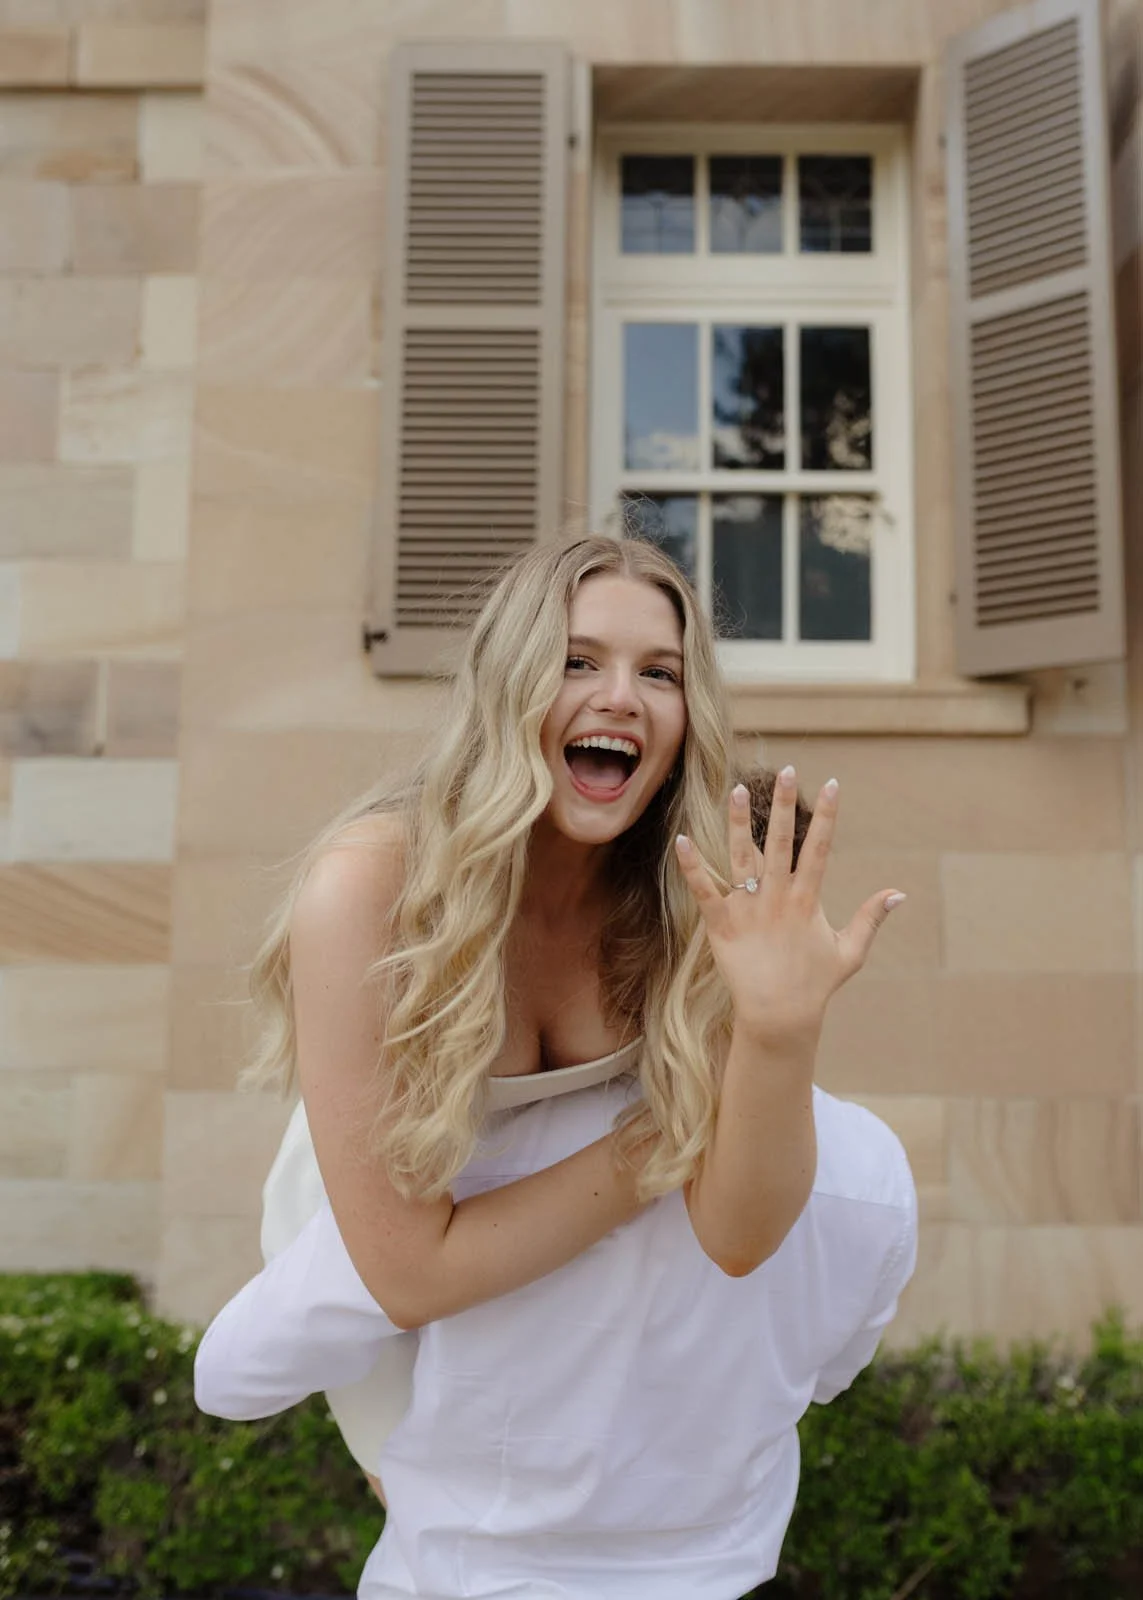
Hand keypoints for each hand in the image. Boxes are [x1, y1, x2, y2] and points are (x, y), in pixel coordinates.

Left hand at [674, 767, 904, 1048]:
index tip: (833, 784)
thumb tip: (900, 893)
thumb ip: (872, 918)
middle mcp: (777, 897)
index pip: (819, 848)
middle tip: (787, 771)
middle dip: (784, 804)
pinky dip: (692, 866)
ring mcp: (748, 909)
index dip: (827, 816)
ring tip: (734, 789)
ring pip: (741, 857)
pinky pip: (703, 890)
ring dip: (737, 822)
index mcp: (807, 899)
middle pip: (780, 842)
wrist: (779, 1016)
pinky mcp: (721, 925)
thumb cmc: (815, 984)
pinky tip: (681, 840)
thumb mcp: (850, 951)